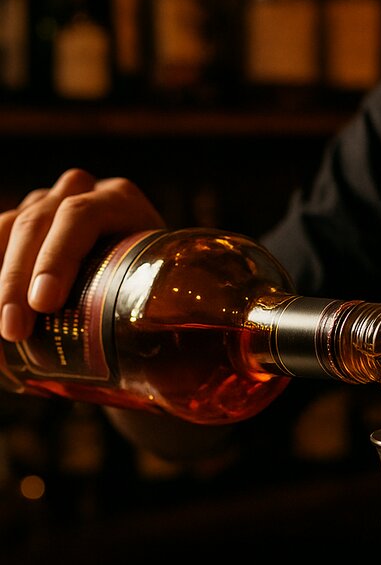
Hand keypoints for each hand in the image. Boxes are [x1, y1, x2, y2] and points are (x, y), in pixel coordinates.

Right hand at [0, 168, 163, 341]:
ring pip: (7, 229)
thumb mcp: (170, 300)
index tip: (44, 304)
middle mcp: (79, 194)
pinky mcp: (21, 227)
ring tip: (2, 334)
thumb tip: (179, 370)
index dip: (57, 258)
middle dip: (17, 281)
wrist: (146, 296)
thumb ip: (171, 316)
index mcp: (120, 202)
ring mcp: (46, 206)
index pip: (80, 216)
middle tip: (14, 332)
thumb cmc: (164, 305)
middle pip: (36, 223)